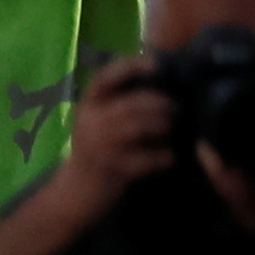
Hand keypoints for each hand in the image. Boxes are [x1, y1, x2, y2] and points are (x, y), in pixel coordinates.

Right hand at [55, 59, 183, 216]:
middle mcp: (90, 122)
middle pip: (132, 104)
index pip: (106, 77)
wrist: (78, 191)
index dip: (130, 67)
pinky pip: (149, 158)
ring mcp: (101, 147)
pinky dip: (164, 156)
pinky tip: (168, 157)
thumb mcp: (97, 121)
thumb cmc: (96, 150)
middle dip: (162, 104)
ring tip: (174, 128)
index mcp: (87, 106)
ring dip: (165, 126)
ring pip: (141, 127)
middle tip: (177, 108)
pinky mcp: (114, 169)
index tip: (155, 64)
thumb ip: (118, 102)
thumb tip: (158, 81)